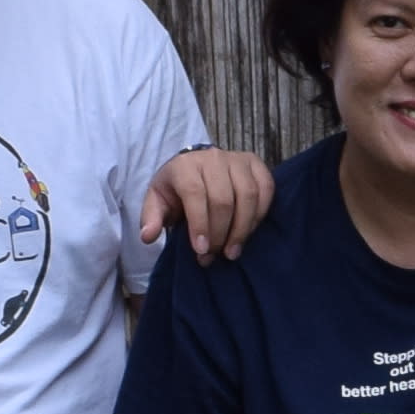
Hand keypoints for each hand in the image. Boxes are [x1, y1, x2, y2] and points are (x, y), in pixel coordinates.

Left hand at [140, 146, 276, 260]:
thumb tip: (148, 237)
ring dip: (242, 229)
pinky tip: (248, 232)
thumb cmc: (176, 189)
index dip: (200, 224)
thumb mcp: (157, 202)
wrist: (197, 168)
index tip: (201, 250)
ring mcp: (237, 159)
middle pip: (223, 199)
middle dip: (219, 233)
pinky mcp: (256, 164)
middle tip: (214, 255)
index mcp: (185, 166)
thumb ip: (151, 218)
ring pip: (247, 195)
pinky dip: (260, 214)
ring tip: (232, 251)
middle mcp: (213, 158)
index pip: (195, 194)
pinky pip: (266, 189)